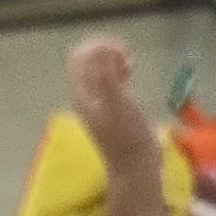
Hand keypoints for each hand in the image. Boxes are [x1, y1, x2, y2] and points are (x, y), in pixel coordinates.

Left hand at [68, 35, 158, 162]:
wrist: (135, 167)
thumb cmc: (129, 138)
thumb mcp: (118, 107)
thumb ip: (106, 80)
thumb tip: (100, 55)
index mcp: (83, 94)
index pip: (80, 56)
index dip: (100, 48)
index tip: (122, 57)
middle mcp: (85, 95)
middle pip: (86, 58)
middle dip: (106, 50)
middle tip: (126, 59)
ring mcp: (96, 99)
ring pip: (95, 65)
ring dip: (112, 57)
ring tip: (129, 66)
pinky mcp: (109, 104)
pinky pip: (105, 75)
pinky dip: (116, 68)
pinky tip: (129, 74)